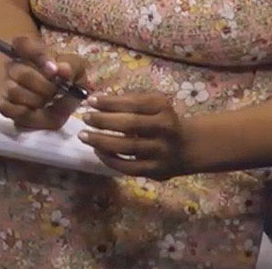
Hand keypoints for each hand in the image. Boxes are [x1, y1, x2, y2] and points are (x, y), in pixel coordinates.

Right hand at [0, 36, 88, 130]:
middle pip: (22, 73)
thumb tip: (62, 69)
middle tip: (57, 92)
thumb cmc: (67, 80)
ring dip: (36, 101)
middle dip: (44, 87)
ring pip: (14, 91)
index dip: (37, 56)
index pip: (22, 43)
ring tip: (48, 103)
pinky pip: (6, 108)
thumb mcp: (78, 70)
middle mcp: (14, 65)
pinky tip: (36, 111)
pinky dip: (24, 112)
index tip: (55, 70)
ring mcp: (7, 85)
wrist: (61, 101)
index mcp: (29, 51)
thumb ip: (72, 67)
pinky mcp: (5, 105)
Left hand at [79, 92, 193, 179]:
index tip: (90, 100)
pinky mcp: (156, 171)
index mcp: (163, 108)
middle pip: (130, 125)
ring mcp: (161, 152)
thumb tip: (96, 100)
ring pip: (127, 147)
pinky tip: (97, 151)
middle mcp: (165, 129)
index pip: (134, 103)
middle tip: (85, 118)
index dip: (110, 102)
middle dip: (103, 121)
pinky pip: (128, 167)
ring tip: (83, 135)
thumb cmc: (160, 119)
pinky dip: (109, 160)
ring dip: (101, 141)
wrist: (188, 146)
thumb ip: (128, 100)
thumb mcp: (152, 104)